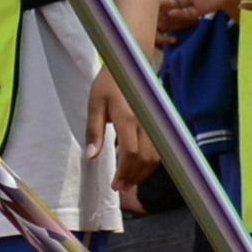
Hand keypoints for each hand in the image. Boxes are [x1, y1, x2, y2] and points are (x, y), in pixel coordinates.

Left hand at [86, 68, 156, 183]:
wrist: (131, 64)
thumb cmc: (109, 84)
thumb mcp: (95, 104)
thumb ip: (94, 131)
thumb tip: (91, 156)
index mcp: (128, 117)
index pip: (130, 153)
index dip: (124, 172)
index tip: (115, 185)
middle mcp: (145, 121)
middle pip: (146, 159)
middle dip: (134, 177)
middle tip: (121, 187)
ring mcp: (155, 122)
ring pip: (156, 156)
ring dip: (144, 173)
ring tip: (129, 182)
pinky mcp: (158, 122)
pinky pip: (160, 148)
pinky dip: (151, 162)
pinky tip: (139, 169)